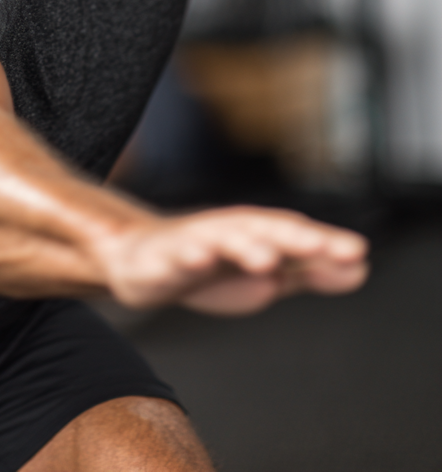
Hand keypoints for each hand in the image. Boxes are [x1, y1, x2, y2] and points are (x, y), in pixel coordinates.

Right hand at [95, 205, 367, 315]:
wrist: (140, 261)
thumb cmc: (209, 264)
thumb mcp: (264, 273)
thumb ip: (310, 270)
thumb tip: (361, 268)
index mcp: (254, 234)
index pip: (292, 234)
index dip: (322, 242)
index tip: (355, 252)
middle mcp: (225, 231)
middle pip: (259, 228)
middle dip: (288, 237)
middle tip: (319, 246)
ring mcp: (191, 242)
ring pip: (218, 238)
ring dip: (241, 246)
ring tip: (265, 260)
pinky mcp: (159, 258)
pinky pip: (171, 256)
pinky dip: (184, 255)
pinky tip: (199, 260)